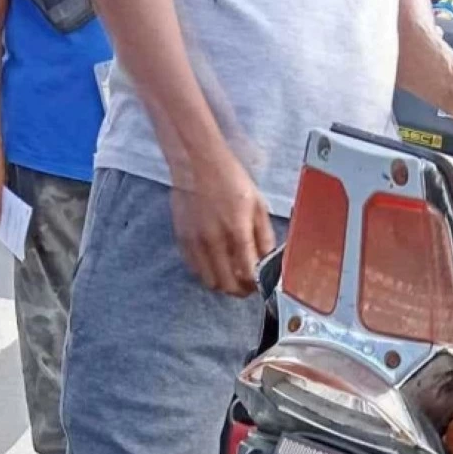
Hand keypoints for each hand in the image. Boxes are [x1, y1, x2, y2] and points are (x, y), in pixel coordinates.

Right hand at [170, 151, 275, 297]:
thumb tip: (269, 261)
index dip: (256, 285)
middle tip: (247, 286)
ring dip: (223, 285)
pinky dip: (207, 273)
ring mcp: (196, 242)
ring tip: (231, 276)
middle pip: (227, 285)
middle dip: (240, 291)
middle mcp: (214, 240)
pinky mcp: (182, 239)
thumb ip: (265, 236)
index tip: (260, 284)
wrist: (196, 162)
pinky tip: (215, 264)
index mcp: (237, 230)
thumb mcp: (257, 204)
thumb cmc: (230, 179)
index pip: (248, 274)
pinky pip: (194, 269)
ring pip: (210, 282)